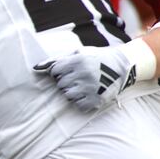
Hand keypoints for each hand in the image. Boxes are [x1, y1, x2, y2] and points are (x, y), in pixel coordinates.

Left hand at [34, 39, 155, 112]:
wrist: (124, 66)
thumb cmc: (96, 58)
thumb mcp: (78, 53)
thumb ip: (56, 60)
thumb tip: (35, 67)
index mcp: (78, 61)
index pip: (54, 72)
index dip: (60, 71)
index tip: (69, 70)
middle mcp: (83, 75)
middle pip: (60, 84)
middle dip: (66, 81)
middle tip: (79, 77)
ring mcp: (90, 88)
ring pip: (67, 95)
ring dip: (73, 92)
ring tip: (85, 85)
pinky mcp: (96, 100)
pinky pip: (78, 105)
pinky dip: (81, 101)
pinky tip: (89, 93)